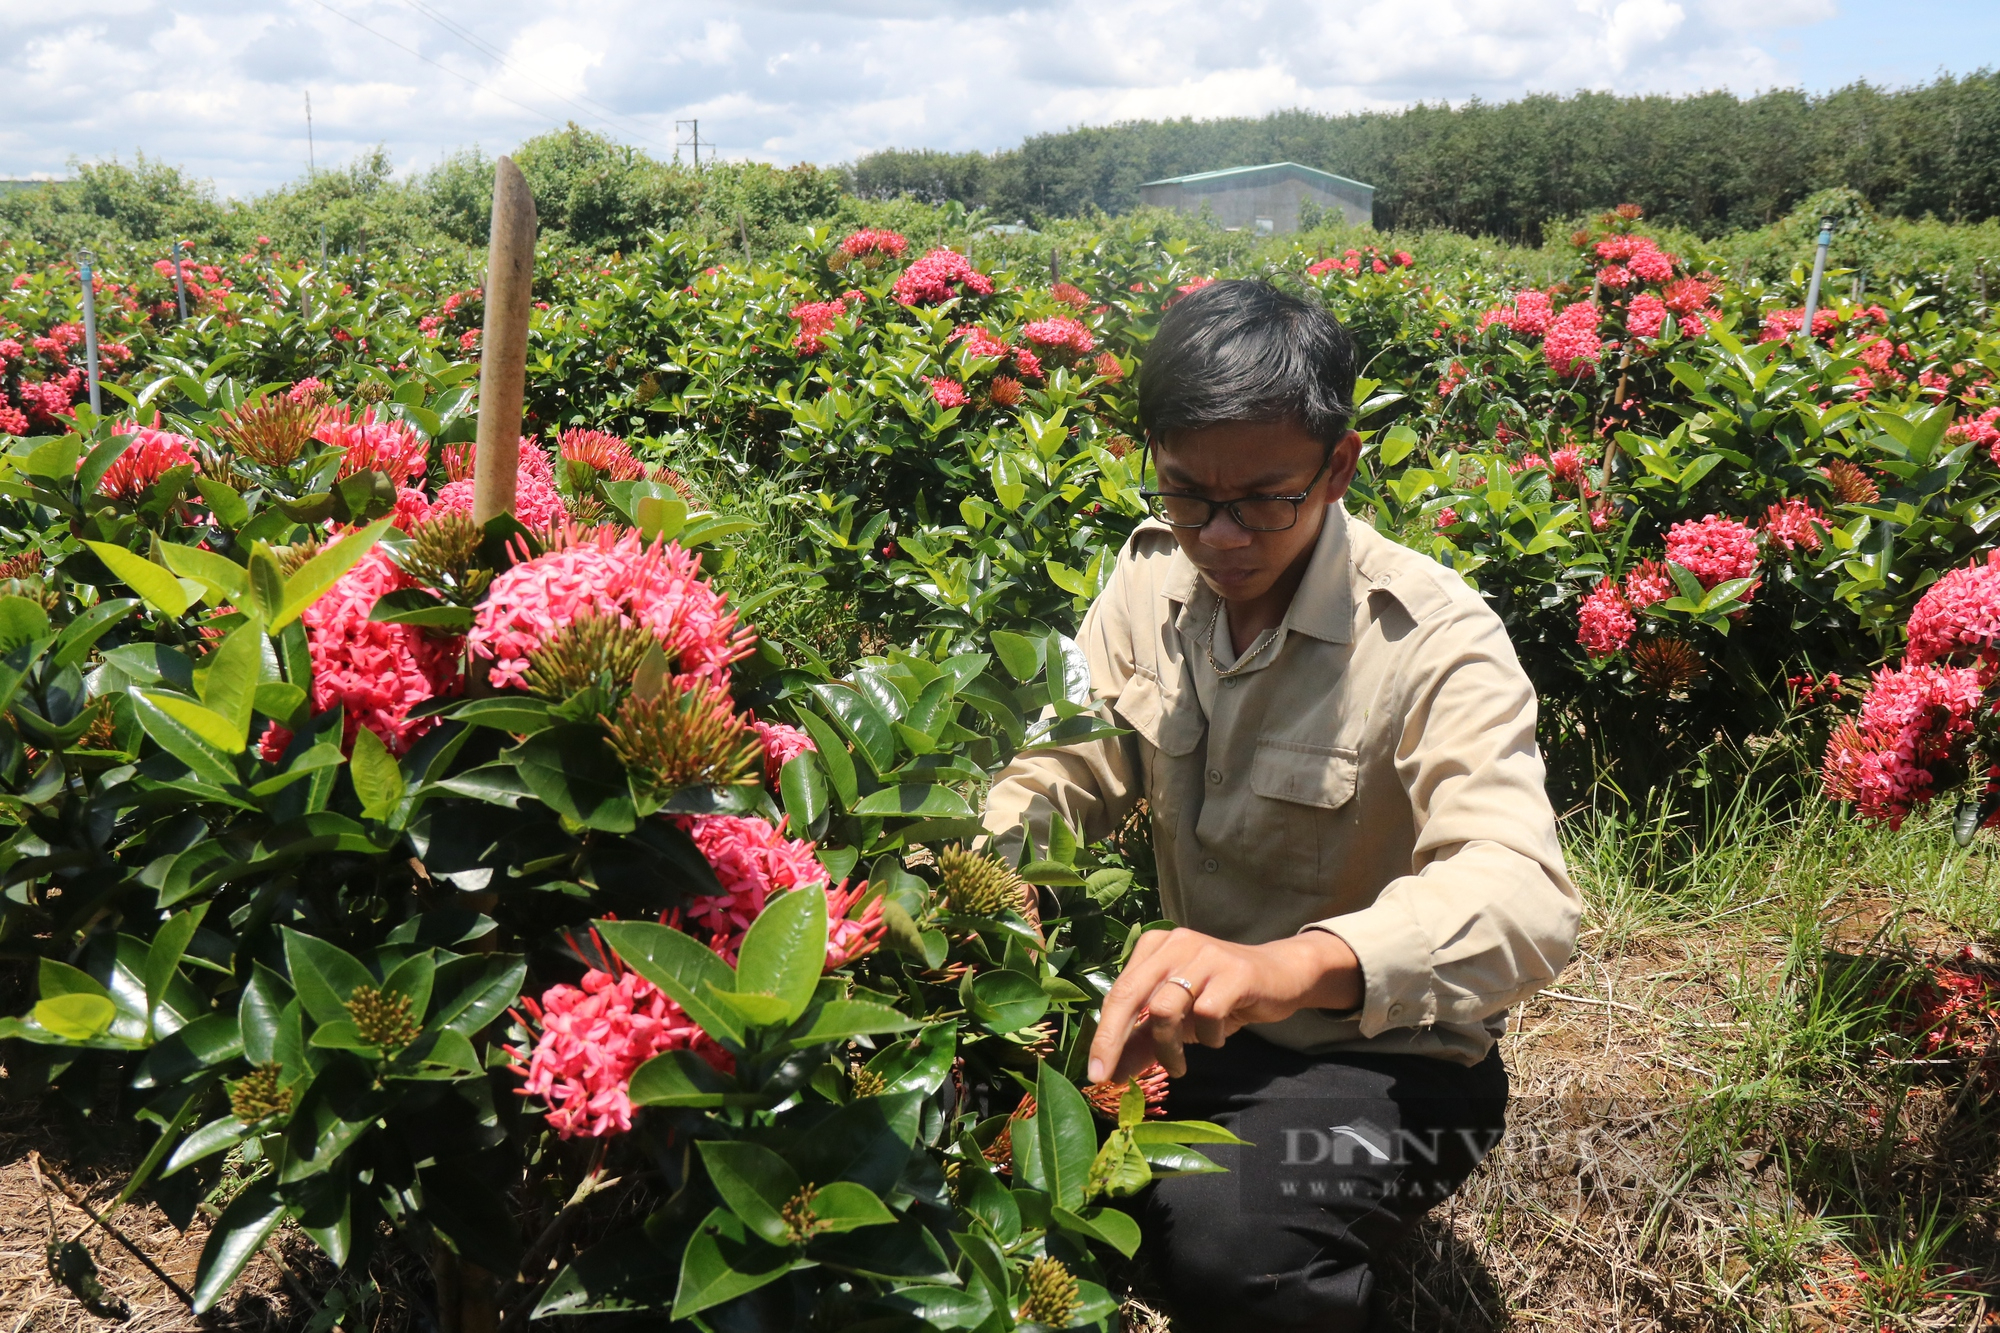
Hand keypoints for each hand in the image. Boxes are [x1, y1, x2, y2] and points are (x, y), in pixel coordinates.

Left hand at [1087, 927, 1361, 1082]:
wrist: (1280, 976)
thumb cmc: (1221, 996)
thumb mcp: (1180, 1018)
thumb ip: (1145, 1039)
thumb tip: (1113, 1073)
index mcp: (1154, 947)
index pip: (1118, 992)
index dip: (1103, 1034)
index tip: (1095, 1072)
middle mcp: (1175, 944)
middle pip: (1130, 994)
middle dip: (1114, 1039)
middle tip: (1112, 1077)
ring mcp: (1204, 954)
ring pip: (1166, 1008)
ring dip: (1169, 1047)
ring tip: (1179, 1065)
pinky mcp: (1234, 972)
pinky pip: (1206, 1013)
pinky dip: (1207, 1036)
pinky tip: (1216, 1038)